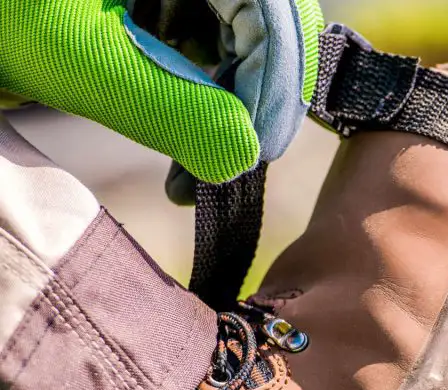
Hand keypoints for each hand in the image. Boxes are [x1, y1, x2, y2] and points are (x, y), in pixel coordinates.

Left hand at [0, 0, 322, 194]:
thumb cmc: (1, 15)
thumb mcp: (81, 59)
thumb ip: (167, 106)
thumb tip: (243, 158)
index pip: (272, 11)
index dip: (276, 82)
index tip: (257, 152)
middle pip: (272, 27)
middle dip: (258, 102)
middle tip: (231, 165)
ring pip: (251, 45)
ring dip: (236, 112)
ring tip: (196, 171)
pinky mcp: (175, 3)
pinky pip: (219, 52)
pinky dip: (209, 105)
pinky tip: (184, 146)